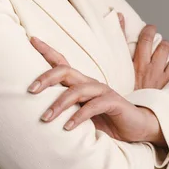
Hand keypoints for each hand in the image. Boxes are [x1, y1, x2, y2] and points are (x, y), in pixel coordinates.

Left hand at [28, 36, 160, 143]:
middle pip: (65, 70)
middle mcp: (89, 82)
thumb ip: (65, 110)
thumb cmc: (105, 121)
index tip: (32, 39)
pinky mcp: (113, 102)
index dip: (47, 50)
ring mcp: (102, 91)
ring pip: (77, 90)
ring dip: (59, 104)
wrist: (137, 128)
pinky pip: (94, 106)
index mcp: (80, 82)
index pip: (61, 62)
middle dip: (46, 77)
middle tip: (31, 90)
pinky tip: (67, 127)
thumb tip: (36, 114)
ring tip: (45, 118)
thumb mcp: (81, 114)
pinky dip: (79, 116)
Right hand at [117, 13, 168, 89]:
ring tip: (165, 44)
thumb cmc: (122, 94)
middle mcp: (149, 68)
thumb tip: (118, 17)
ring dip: (167, 46)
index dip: (148, 31)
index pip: (144, 40)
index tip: (149, 27)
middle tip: (155, 33)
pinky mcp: (166, 83)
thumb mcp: (116, 69)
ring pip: (167, 53)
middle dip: (157, 37)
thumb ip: (117, 41)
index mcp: (135, 64)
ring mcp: (159, 76)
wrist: (130, 114)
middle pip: (158, 45)